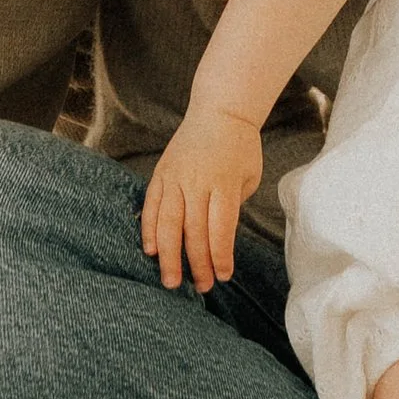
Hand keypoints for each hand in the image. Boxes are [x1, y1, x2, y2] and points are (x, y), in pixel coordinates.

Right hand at [141, 106, 264, 290]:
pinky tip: (151, 250)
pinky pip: (152, 205)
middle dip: (196, 263)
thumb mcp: (249, 176)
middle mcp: (197, 181)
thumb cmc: (241, 148)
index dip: (220, 255)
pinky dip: (149, 229)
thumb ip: (233, 206)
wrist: (220, 111)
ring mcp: (175, 177)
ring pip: (168, 222)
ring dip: (169, 254)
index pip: (220, 227)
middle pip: (193, 230)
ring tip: (169, 280)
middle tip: (199, 287)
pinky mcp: (161, 173)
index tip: (222, 276)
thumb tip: (217, 240)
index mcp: (223, 183)